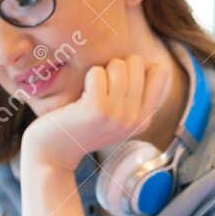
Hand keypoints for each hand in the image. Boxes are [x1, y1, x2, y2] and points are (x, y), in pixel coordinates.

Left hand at [21, 54, 170, 171]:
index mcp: (144, 120)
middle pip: (137, 63)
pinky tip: (82, 95)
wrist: (54, 152)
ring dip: (101, 71)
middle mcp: (136, 120)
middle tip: (101, 88)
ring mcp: (118, 116)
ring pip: (118, 65)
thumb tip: (152, 63)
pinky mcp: (97, 110)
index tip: (120, 81)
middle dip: (117, 66)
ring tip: (91, 92)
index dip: (139, 66)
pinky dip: (88, 77)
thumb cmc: (82, 125)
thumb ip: (136, 94)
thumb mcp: (117, 114)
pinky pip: (98, 73)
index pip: (161, 72)